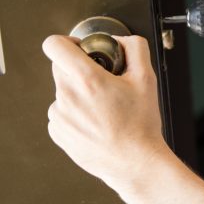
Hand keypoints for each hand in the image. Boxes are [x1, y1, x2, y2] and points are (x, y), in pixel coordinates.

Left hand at [42, 34, 170, 192]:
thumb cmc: (140, 125)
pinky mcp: (58, 132)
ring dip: (79, 94)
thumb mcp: (147, 79)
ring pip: (63, 92)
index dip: (67, 42)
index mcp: (88, 80)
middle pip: (61, 68)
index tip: (78, 49)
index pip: (55, 46)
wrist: (135, 162)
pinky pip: (62, 113)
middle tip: (104, 82)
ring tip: (104, 109)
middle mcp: (68, 96)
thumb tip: (121, 41)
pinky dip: (76, 114)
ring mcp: (60, 116)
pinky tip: (97, 123)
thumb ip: (135, 49)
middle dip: (81, 70)